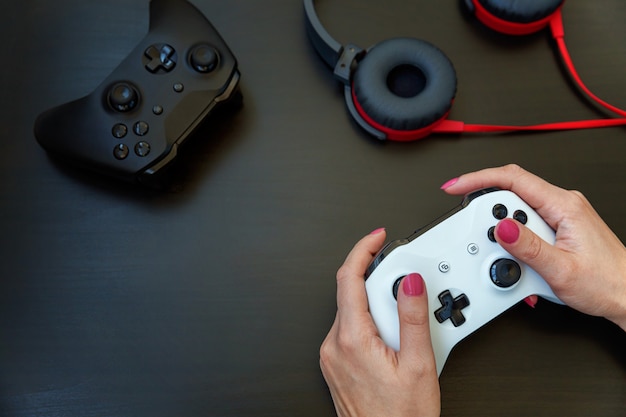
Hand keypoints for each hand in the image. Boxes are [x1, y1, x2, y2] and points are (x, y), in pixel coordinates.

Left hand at [320, 229, 440, 416]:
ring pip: (353, 312)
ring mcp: (332, 357)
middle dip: (380, 285)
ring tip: (405, 333)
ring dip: (377, 308)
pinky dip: (370, 325)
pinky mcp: (336, 365)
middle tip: (408, 295)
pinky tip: (392, 343)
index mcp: (352, 339)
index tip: (377, 237)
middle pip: (352, 293)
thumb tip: (409, 281)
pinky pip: (351, 331)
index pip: (349, 278)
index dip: (363, 250)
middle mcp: (334, 345)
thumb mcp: (419, 364)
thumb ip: (413, 316)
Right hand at [441, 164, 625, 330]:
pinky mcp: (556, 228)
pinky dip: (517, 246)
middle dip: (492, 220)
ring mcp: (559, 216)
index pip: (512, 178)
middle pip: (510, 197)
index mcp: (564, 205)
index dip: (478, 179)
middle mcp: (562, 205)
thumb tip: (501, 226)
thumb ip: (527, 248)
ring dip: (506, 240)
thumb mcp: (561, 271)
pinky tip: (524, 265)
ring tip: (517, 264)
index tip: (455, 187)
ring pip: (516, 216)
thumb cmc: (606, 283)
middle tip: (488, 243)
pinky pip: (526, 229)